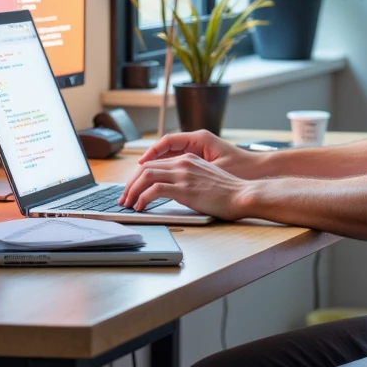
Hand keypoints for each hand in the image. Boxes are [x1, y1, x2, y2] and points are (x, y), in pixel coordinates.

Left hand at [120, 153, 252, 219]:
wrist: (243, 194)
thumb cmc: (229, 192)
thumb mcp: (206, 178)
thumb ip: (189, 179)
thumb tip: (174, 191)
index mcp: (188, 159)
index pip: (154, 163)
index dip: (138, 177)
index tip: (132, 189)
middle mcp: (183, 163)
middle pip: (145, 167)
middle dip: (130, 184)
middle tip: (124, 199)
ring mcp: (183, 174)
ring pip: (145, 176)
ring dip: (132, 191)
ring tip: (128, 204)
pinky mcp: (184, 188)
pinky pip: (154, 190)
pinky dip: (142, 198)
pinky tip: (140, 207)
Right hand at [139, 128, 257, 177]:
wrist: (259, 174)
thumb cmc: (243, 169)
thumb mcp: (215, 170)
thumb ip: (191, 172)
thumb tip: (173, 176)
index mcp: (199, 139)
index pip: (167, 142)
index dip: (151, 153)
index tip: (140, 165)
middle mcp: (197, 142)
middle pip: (164, 150)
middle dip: (148, 164)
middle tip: (136, 177)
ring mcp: (198, 152)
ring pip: (169, 159)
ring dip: (154, 170)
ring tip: (140, 183)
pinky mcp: (200, 162)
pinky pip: (177, 165)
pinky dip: (166, 174)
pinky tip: (157, 185)